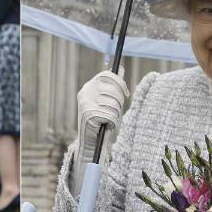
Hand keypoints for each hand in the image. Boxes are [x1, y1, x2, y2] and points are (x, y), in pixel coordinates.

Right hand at [71, 70, 128, 193]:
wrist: (88, 142)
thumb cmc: (100, 120)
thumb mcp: (106, 100)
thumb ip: (112, 85)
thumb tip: (121, 69)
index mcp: (88, 87)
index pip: (107, 75)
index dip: (120, 83)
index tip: (126, 94)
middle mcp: (85, 92)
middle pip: (114, 90)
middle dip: (119, 103)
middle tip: (115, 112)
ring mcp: (86, 103)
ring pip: (114, 104)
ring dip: (116, 115)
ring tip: (108, 120)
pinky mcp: (89, 115)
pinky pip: (111, 116)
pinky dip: (113, 123)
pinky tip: (106, 126)